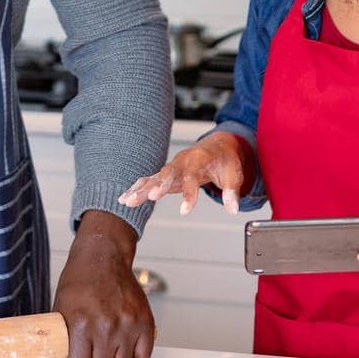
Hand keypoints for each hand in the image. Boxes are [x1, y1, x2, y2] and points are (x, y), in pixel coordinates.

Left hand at [53, 211, 154, 357]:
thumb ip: (63, 336)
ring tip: (108, 346)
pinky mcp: (145, 321)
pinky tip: (125, 341)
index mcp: (80, 324)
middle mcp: (106, 327)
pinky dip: (135, 352)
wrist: (103, 255)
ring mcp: (128, 324)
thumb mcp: (60, 307)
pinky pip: (143, 355)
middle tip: (92, 355)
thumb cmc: (80, 279)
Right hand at [118, 133, 253, 215]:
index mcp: (198, 159)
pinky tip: (124, 199)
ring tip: (127, 202)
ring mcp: (172, 167)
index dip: (189, 194)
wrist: (217, 146)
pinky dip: (136, 189)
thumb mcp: (234, 174)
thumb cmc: (225, 159)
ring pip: (154, 178)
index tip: (186, 211)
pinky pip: (149, 181)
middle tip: (149, 197)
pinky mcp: (166, 174)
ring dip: (141, 189)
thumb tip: (233, 209)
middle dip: (158, 186)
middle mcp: (181, 161)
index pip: (192, 177)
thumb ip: (232, 191)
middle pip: (167, 174)